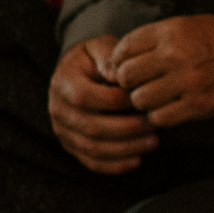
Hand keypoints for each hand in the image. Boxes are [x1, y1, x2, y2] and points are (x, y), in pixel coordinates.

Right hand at [49, 35, 154, 173]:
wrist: (80, 71)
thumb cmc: (98, 57)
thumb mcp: (101, 47)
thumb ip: (110, 57)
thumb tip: (118, 74)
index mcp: (63, 82)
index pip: (85, 97)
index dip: (115, 101)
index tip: (143, 97)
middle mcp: (58, 109)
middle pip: (90, 127)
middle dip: (127, 128)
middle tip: (155, 124)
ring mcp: (63, 130)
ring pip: (92, 147)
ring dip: (125, 148)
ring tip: (154, 142)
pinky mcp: (72, 145)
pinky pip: (90, 161)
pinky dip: (113, 165)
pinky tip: (137, 161)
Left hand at [110, 14, 213, 126]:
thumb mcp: (192, 25)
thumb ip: (157, 38)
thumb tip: (121, 61)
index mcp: (173, 31)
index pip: (124, 49)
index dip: (121, 62)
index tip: (130, 69)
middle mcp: (176, 54)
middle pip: (127, 76)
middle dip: (132, 83)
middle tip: (144, 84)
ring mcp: (188, 81)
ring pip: (140, 100)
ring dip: (146, 102)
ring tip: (160, 97)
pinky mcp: (199, 105)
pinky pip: (160, 118)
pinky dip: (162, 116)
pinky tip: (172, 108)